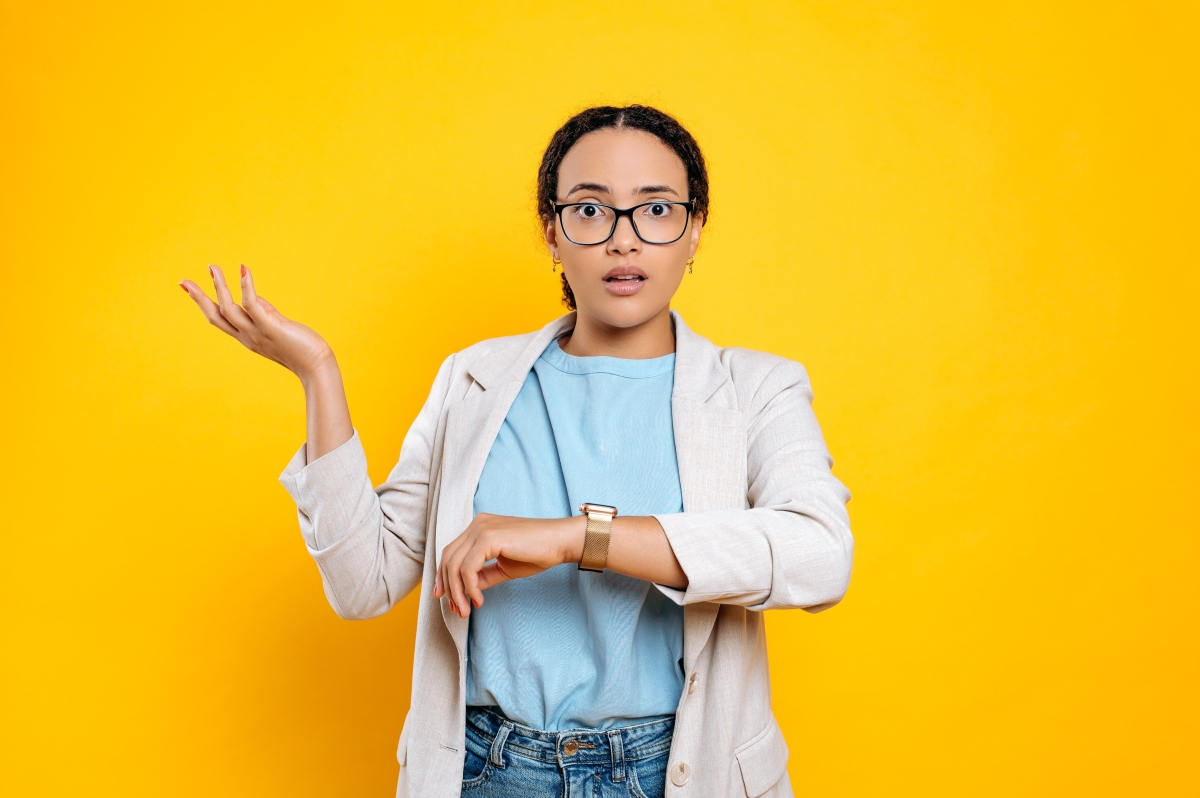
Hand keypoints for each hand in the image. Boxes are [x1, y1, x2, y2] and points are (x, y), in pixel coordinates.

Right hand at [180, 264, 332, 381]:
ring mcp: (258, 333)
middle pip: (216, 316)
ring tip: (212, 267)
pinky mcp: (272, 328)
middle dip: (199, 298)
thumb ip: (263, 312)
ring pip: (229, 309)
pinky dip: (247, 288)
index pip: (219, 320)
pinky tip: (243, 271)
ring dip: (219, 287)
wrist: (316, 366)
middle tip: (183, 281)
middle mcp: (248, 336)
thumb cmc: (301, 347)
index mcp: (247, 337)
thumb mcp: (276, 326)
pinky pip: (253, 306)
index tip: (188, 287)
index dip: (203, 304)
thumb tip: (252, 296)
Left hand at [433, 513, 584, 617]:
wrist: (560, 542)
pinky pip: (468, 569)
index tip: (449, 601)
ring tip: (466, 610)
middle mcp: (477, 524)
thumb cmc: (537, 552)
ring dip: (457, 592)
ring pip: (454, 565)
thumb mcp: (503, 567)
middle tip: (457, 610)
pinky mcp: (489, 538)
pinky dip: (470, 588)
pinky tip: (479, 600)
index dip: (445, 578)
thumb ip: (482, 575)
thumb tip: (465, 591)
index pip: (451, 553)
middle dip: (448, 588)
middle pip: (448, 559)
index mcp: (479, 527)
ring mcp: (482, 529)